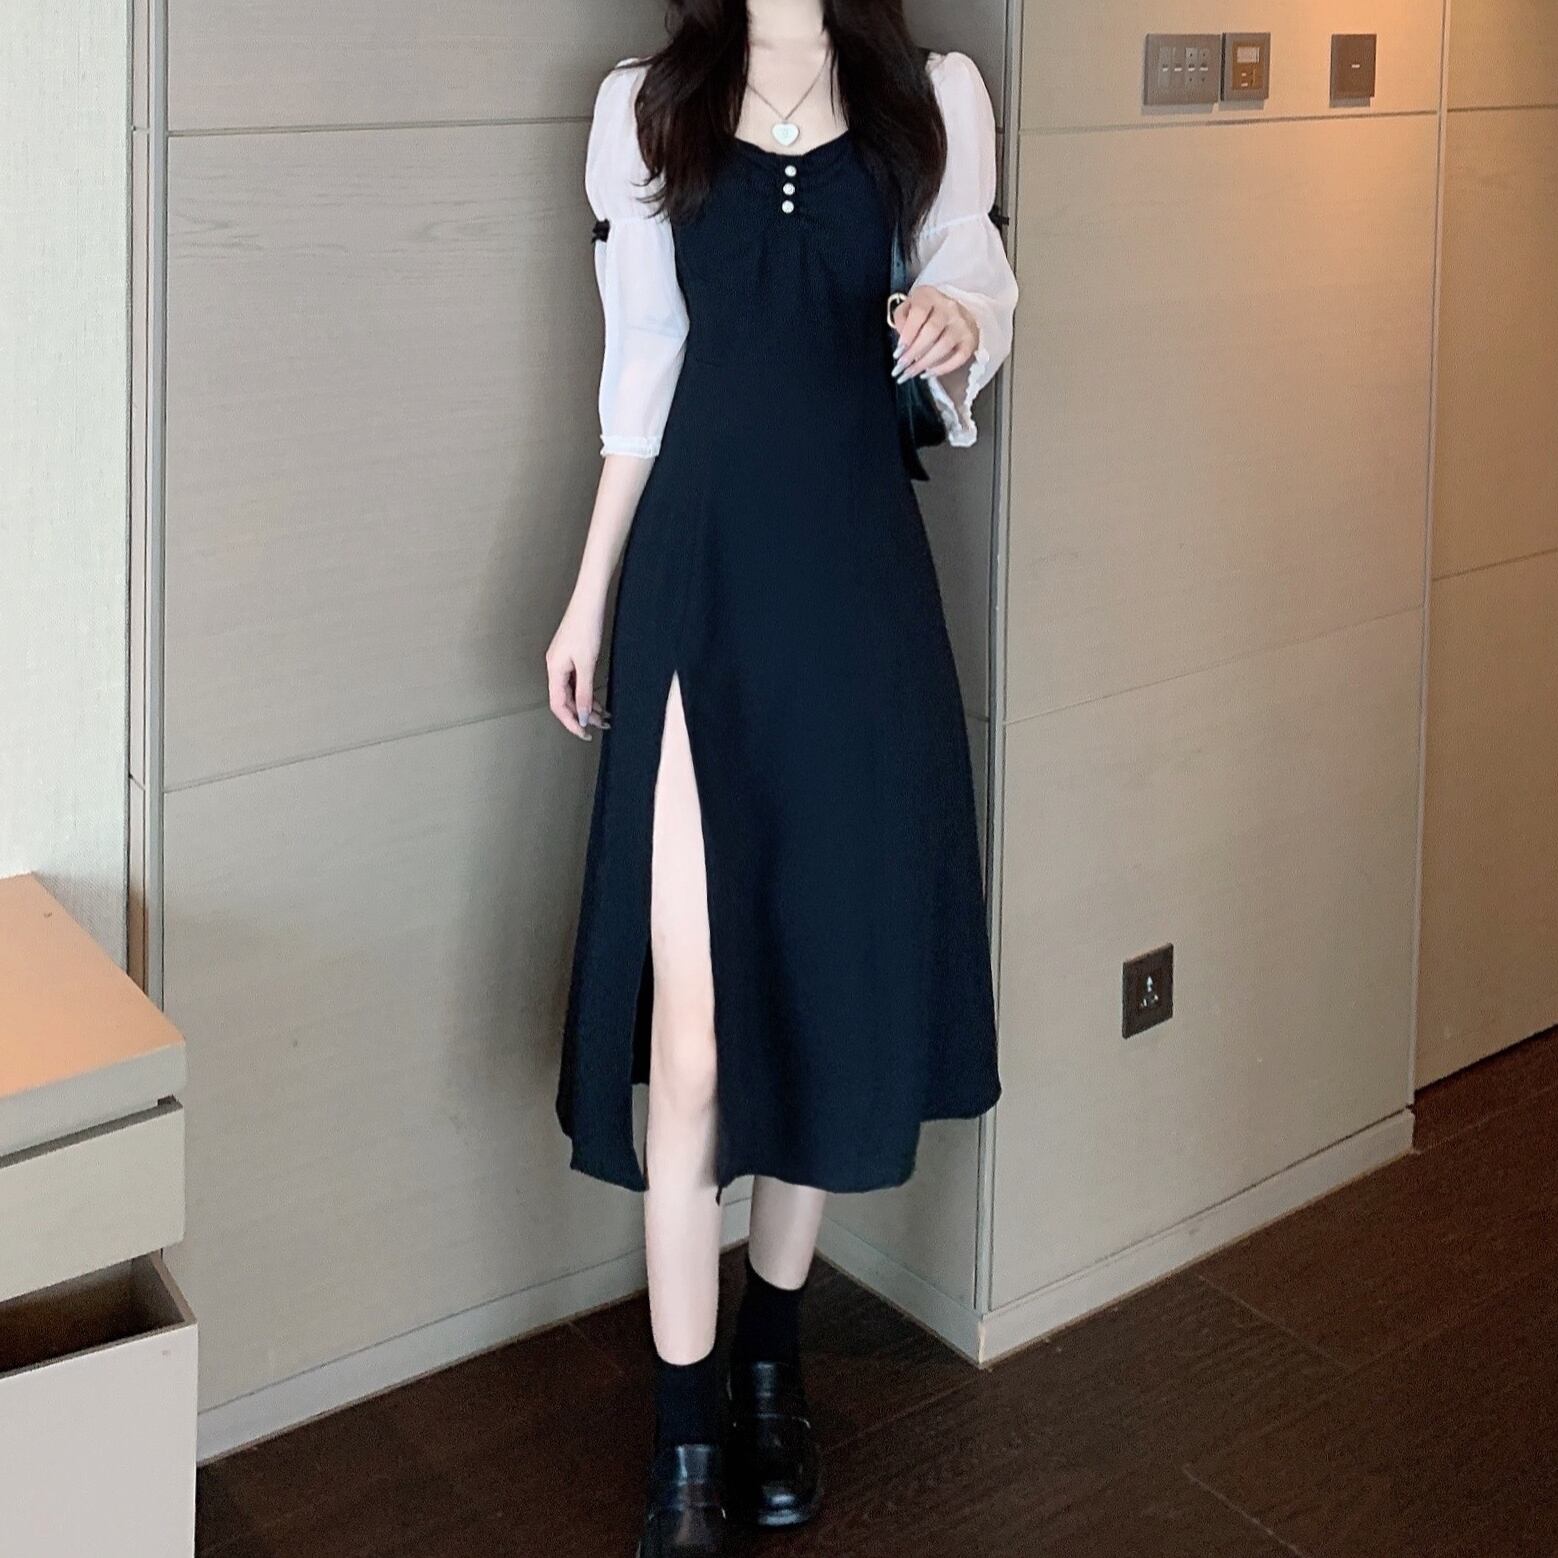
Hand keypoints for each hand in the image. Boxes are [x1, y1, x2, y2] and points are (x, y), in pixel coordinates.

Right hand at [546, 594, 610, 741]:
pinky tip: (600, 702)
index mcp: (554, 670)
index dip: (571, 722)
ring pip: (573, 692)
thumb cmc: (586, 626)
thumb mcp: (587, 664)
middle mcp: (555, 668)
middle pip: (566, 701)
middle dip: (582, 716)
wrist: (589, 601)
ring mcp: (563, 662)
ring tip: (604, 718)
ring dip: (588, 706)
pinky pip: (577, 682)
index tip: (585, 734)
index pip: (559, 705)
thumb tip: (583, 716)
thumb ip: (584, 692)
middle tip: (600, 727)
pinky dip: (588, 693)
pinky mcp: (571, 657)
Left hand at [892, 286, 977, 382]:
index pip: (919, 312)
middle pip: (932, 330)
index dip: (908, 333)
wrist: (952, 313)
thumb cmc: (925, 312)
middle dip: (914, 352)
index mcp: (930, 296)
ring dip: (925, 362)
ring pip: (944, 345)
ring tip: (912, 372)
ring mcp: (962, 323)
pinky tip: (928, 373)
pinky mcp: (970, 339)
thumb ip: (901, 319)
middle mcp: (949, 307)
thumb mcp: (908, 307)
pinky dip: (943, 368)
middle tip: (901, 367)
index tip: (898, 352)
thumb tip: (903, 342)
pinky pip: (959, 357)